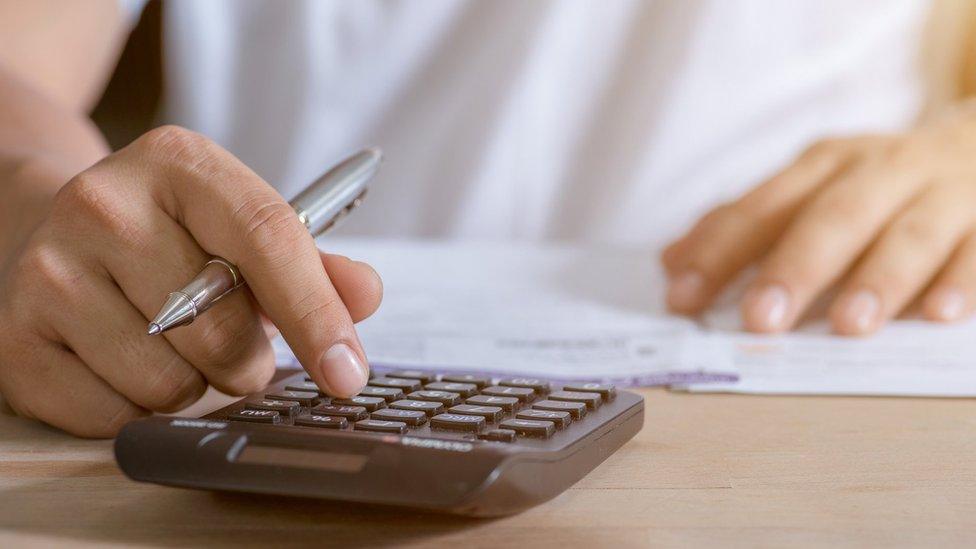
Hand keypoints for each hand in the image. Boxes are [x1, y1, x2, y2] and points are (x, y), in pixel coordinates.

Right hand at [0, 126, 381, 436]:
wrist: (50, 228)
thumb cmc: (171, 239)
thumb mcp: (243, 229)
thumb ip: (313, 266)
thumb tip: (363, 296)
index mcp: (179, 164)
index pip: (268, 238)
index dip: (317, 315)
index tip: (348, 374)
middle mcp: (104, 204)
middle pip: (222, 329)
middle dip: (248, 361)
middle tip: (233, 345)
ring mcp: (49, 268)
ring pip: (167, 383)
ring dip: (190, 386)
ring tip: (169, 346)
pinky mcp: (13, 337)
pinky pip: (111, 417)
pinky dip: (134, 409)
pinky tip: (121, 364)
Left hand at [663, 104, 975, 334]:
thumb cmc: (876, 182)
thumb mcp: (811, 189)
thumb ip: (745, 226)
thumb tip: (671, 263)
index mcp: (825, 164)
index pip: (762, 209)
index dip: (719, 252)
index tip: (682, 296)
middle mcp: (880, 172)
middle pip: (832, 216)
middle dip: (794, 267)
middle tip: (760, 318)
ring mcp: (941, 193)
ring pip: (909, 233)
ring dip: (878, 278)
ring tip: (847, 324)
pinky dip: (962, 279)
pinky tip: (940, 313)